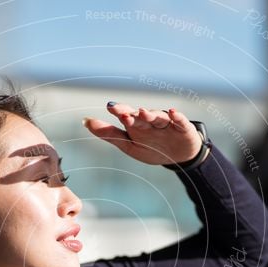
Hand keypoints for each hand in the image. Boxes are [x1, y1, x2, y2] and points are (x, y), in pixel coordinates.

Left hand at [83, 102, 203, 165]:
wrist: (179, 157)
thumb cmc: (152, 148)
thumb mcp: (129, 145)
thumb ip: (108, 134)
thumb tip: (85, 121)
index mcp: (137, 124)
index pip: (126, 115)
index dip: (119, 111)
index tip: (110, 108)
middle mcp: (150, 121)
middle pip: (141, 116)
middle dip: (132, 114)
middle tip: (123, 113)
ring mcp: (166, 123)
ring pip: (157, 117)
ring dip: (150, 114)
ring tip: (142, 112)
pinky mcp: (182, 128)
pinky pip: (180, 121)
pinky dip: (177, 117)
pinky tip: (172, 113)